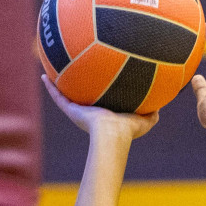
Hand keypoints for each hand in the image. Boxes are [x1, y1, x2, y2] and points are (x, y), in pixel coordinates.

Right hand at [42, 74, 158, 140]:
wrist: (112, 135)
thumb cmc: (128, 130)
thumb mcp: (144, 120)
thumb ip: (152, 114)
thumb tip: (161, 107)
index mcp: (105, 115)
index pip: (101, 101)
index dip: (98, 92)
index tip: (96, 82)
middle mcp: (90, 113)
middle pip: (81, 96)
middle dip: (77, 87)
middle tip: (73, 72)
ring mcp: (78, 111)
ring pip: (66, 95)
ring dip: (58, 84)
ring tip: (51, 71)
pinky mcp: (71, 110)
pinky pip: (58, 96)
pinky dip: (50, 87)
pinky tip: (44, 75)